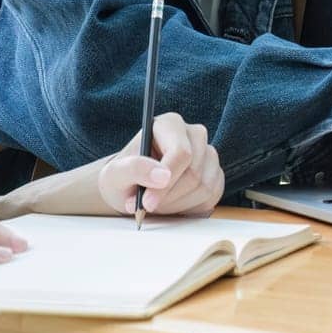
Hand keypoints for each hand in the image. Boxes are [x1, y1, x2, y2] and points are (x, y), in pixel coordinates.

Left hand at [97, 111, 223, 217]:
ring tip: (158, 203)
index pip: (181, 152)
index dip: (166, 181)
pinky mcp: (216, 175)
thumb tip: (161, 176)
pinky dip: (190, 208)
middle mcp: (194, 135)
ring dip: (177, 204)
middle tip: (147, 206)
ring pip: (204, 187)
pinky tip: (172, 204)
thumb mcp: (115, 174)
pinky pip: (212, 197)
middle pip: (194, 172)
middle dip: (168, 196)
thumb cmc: (122, 178)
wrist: (131, 189)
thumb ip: (134, 169)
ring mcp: (208, 155)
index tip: (147, 202)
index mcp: (170, 124)